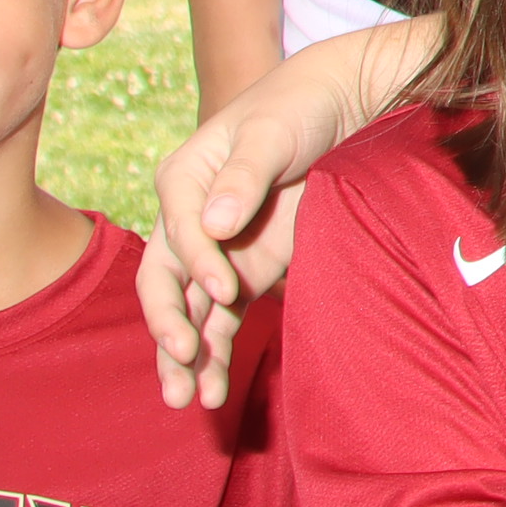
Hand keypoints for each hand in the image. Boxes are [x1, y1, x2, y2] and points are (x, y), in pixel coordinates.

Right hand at [145, 79, 341, 409]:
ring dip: (184, 356)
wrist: (340, 105)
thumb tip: (213, 225)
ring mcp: (217, 250)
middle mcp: (190, 219)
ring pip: (189, 310)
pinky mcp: (246, 270)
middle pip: (165, 280)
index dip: (199, 263)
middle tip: (182, 363)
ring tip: (186, 401)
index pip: (179, 231)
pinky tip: (212, 388)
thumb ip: (242, 177)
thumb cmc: (298, 108)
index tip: (228, 288)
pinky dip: (214, 352)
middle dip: (169, 325)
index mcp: (182, 179)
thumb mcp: (271, 133)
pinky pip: (220, 318)